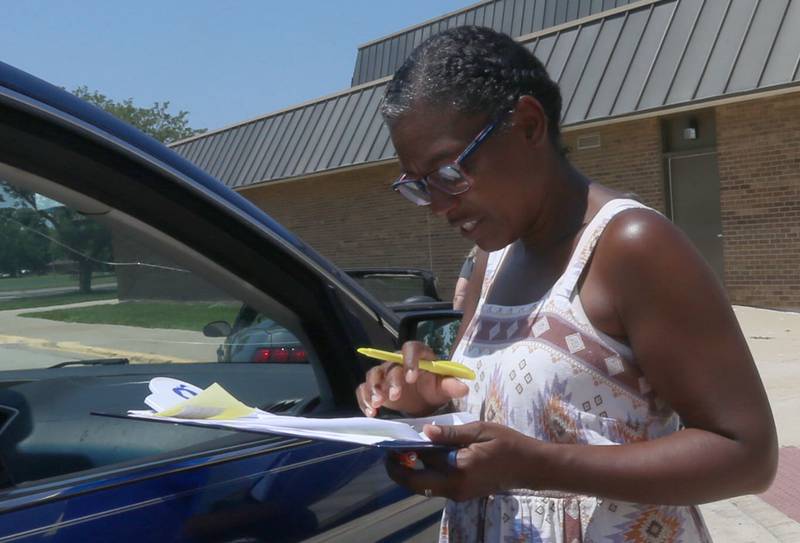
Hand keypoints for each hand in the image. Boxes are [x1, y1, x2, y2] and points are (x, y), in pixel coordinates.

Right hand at [356, 341, 467, 416]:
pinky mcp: (375, 387)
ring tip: (377, 404)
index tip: (412, 378)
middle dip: (391, 381)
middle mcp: (396, 360)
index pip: (411, 349)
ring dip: (373, 388)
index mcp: (417, 354)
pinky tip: (371, 412)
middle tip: (394, 397)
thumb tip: (464, 388)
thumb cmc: (433, 388)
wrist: (422, 398)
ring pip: (373, 374)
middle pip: (390, 365)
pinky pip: (363, 389)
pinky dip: (364, 399)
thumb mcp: (443, 387)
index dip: (410, 361)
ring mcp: (383, 373)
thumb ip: (451, 386)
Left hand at [386, 421, 531, 501]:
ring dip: (411, 473)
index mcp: (459, 468)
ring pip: (424, 487)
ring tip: (403, 453)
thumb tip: (425, 431)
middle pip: (416, 483)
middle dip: (398, 471)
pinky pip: (436, 487)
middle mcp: (455, 486)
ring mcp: (458, 494)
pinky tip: (423, 459)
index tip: (392, 441)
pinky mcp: (461, 495)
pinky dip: (425, 475)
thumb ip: (451, 433)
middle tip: (389, 455)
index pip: (424, 458)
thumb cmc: (507, 443)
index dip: (406, 449)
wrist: (529, 467)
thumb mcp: (480, 430)